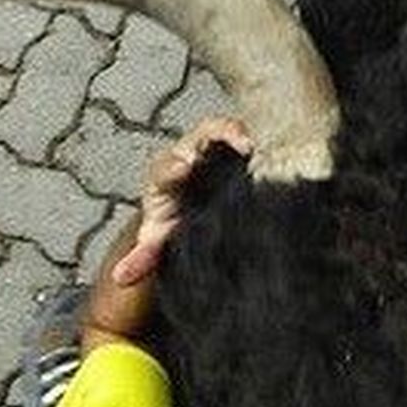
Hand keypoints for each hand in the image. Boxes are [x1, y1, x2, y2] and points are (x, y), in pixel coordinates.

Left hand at [111, 116, 252, 286]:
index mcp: (166, 173)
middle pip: (204, 133)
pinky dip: (267, 139)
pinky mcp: (239, 146)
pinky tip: (285, 150)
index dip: (176, 166)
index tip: (186, 168)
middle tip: (240, 144)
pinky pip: (254, 134)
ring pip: (232, 128)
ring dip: (249, 133)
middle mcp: (191, 151)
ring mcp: (217, 145)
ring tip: (266, 145)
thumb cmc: (171, 220)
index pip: (167, 166)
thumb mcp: (157, 240)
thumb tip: (121, 279)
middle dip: (221, 134)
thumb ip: (143, 257)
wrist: (186, 206)